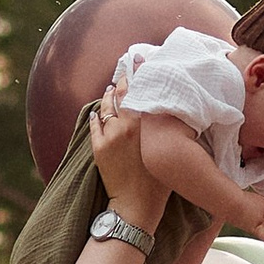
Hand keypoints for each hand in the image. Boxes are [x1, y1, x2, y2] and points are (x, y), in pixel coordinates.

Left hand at [88, 79, 166, 232]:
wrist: (136, 204)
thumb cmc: (159, 182)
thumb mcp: (167, 149)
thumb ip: (164, 127)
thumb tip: (166, 112)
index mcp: (146, 125)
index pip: (141, 91)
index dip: (139, 73)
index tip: (138, 59)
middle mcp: (127, 126)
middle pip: (123, 95)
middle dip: (124, 79)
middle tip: (125, 68)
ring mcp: (111, 136)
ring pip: (107, 107)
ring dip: (109, 96)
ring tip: (111, 88)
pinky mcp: (99, 147)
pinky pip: (95, 125)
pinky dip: (96, 115)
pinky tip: (97, 110)